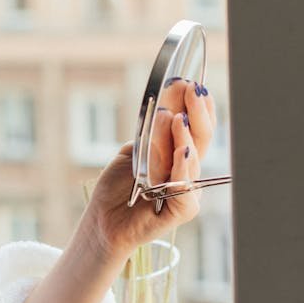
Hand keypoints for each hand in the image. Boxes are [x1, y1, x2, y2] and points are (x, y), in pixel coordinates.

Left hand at [84, 79, 215, 261]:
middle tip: (192, 89)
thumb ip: (150, 137)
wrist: (103, 220)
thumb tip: (170, 113)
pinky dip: (182, 170)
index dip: (195, 106)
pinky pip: (186, 189)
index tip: (190, 82)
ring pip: (192, 159)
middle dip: (197, 112)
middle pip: (200, 138)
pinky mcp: (182, 210)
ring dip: (185, 136)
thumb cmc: (118, 188)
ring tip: (179, 119)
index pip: (193, 126)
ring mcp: (187, 190)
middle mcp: (186, 169)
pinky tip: (181, 153)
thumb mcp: (131, 153)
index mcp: (176, 154)